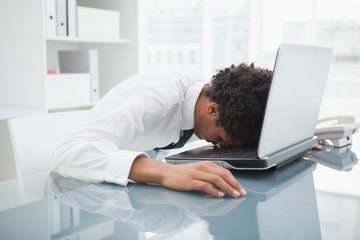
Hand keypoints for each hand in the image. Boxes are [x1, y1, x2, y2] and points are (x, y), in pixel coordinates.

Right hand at [129, 156, 246, 197]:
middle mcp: (203, 167)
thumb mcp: (197, 170)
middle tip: (241, 192)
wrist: (166, 172)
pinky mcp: (190, 181)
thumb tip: (222, 182)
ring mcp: (196, 174)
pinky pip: (204, 185)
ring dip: (227, 187)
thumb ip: (209, 174)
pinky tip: (219, 195)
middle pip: (223, 174)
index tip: (240, 188)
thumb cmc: (181, 173)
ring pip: (216, 179)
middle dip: (234, 184)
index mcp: (206, 164)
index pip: (224, 171)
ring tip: (233, 194)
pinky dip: (213, 190)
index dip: (234, 180)